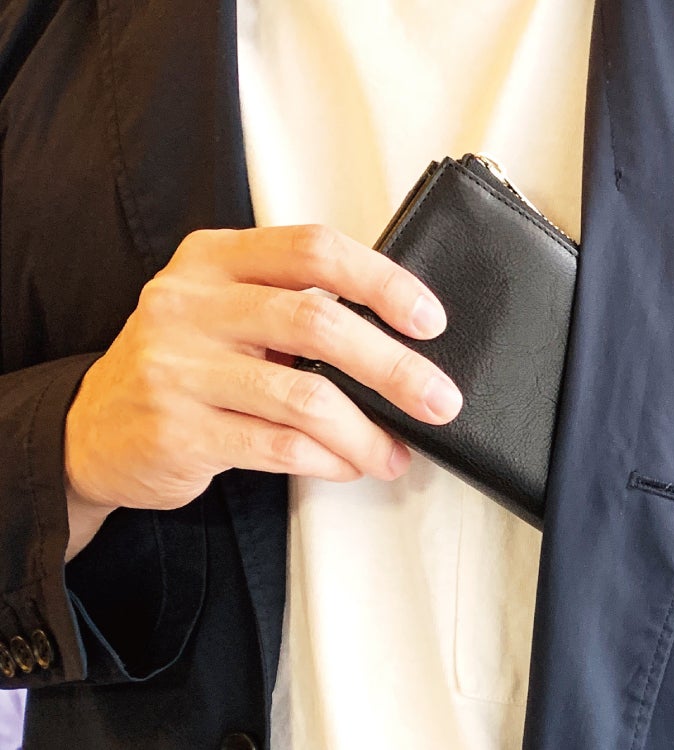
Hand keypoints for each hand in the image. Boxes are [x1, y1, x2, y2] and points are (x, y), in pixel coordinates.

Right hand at [63, 225, 460, 523]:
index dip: (381, 281)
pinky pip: (278, 445)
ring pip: (304, 396)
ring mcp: (177, 367)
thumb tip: (403, 339)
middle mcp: (189, 303)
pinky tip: (350, 463)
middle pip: (316, 323)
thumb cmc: (187, 366)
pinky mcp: (177, 430)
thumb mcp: (225, 311)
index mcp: (212, 258)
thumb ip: (294, 305)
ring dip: (367, 431)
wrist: (93, 432)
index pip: (312, 249)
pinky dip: (329, 458)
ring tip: (396, 452)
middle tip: (440, 399)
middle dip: (393, 367)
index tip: (430, 319)